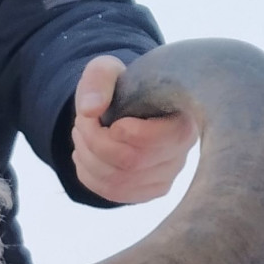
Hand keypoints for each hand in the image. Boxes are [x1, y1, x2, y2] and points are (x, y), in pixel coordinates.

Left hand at [70, 55, 197, 204]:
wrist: (123, 109)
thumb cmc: (121, 88)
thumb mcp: (107, 70)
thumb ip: (99, 79)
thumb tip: (89, 110)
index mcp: (182, 119)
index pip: (156, 140)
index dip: (123, 132)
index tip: (106, 117)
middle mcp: (180, 153)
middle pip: (131, 163)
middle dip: (95, 141)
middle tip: (82, 122)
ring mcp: (166, 177)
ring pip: (117, 181)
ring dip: (87, 157)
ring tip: (81, 135)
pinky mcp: (148, 192)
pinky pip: (112, 193)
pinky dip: (88, 174)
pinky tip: (85, 155)